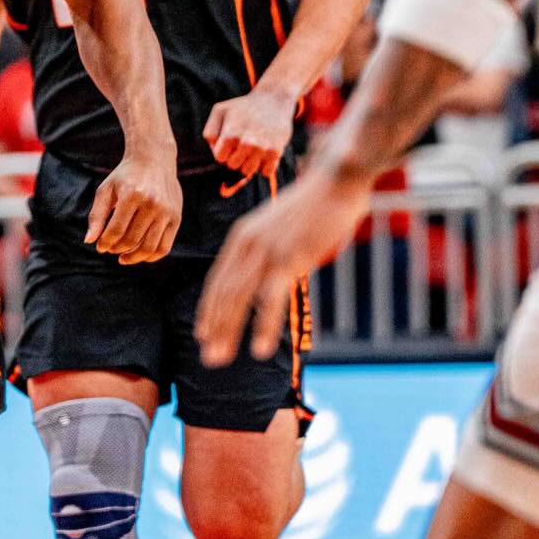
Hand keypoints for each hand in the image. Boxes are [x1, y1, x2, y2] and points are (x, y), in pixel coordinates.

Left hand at [86, 149, 181, 263]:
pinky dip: (151, 256)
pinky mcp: (176, 217)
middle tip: (110, 249)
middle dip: (117, 249)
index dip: (106, 243)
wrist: (154, 159)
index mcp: (132, 195)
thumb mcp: (106, 190)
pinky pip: (165, 246)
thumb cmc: (125, 176)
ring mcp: (167, 211)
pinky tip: (140, 256)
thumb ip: (96, 215)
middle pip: (132, 240)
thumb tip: (89, 241)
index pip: (116, 230)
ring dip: (134, 257)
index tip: (100, 247)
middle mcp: (152, 203)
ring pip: (149, 247)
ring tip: (123, 258)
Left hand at [196, 166, 371, 366]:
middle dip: (213, 328)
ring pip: (238, 300)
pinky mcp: (289, 258)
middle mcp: (248, 244)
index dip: (209, 309)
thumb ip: (271, 249)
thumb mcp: (281, 226)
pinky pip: (270, 300)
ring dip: (227, 333)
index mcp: (242, 236)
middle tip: (207, 358)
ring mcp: (267, 252)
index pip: (218, 280)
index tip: (201, 333)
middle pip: (223, 294)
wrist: (337, 179)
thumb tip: (274, 273)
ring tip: (219, 359)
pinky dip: (262, 327)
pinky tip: (257, 349)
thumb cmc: (315, 204)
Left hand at [203, 89, 297, 182]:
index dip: (223, 150)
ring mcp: (263, 148)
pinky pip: (266, 172)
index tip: (229, 140)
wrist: (274, 99)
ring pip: (249, 171)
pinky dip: (264, 165)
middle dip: (235, 156)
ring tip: (252, 147)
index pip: (220, 158)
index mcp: (231, 134)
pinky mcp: (276, 151)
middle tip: (241, 143)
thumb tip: (216, 152)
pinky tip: (264, 151)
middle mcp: (247, 142)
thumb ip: (210, 132)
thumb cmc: (243, 107)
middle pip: (234, 166)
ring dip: (249, 162)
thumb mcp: (220, 111)